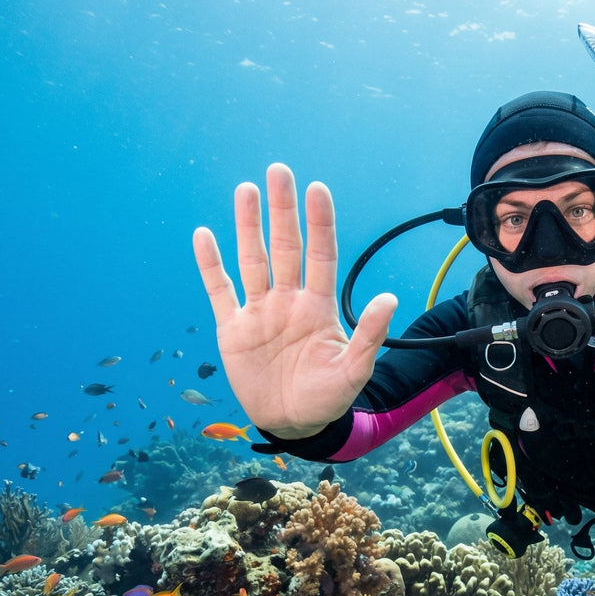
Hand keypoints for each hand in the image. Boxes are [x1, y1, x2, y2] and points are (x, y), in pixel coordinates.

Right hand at [193, 163, 396, 438]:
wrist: (293, 424)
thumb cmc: (328, 398)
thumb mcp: (353, 371)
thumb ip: (369, 335)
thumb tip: (390, 298)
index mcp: (319, 307)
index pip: (321, 255)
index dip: (319, 223)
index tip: (317, 189)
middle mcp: (289, 300)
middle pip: (285, 246)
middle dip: (283, 210)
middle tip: (279, 171)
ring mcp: (260, 311)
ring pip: (252, 259)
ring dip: (247, 226)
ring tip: (246, 190)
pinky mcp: (233, 328)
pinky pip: (220, 290)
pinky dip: (210, 265)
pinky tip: (204, 235)